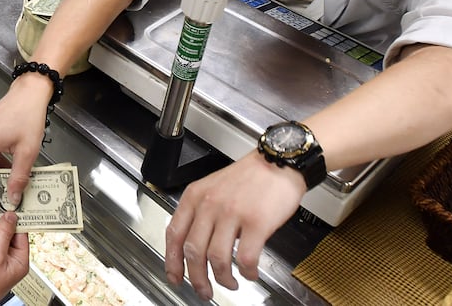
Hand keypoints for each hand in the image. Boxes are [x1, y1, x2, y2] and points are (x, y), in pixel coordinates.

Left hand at [163, 152, 305, 298]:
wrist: (279, 161)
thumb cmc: (250, 176)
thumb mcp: (213, 187)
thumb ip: (201, 212)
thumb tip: (194, 246)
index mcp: (195, 196)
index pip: (175, 234)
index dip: (172, 261)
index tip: (174, 276)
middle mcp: (210, 204)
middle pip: (193, 251)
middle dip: (196, 278)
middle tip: (203, 290)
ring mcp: (232, 213)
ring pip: (217, 259)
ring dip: (222, 279)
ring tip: (229, 283)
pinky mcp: (256, 222)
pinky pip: (245, 258)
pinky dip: (247, 272)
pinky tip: (250, 273)